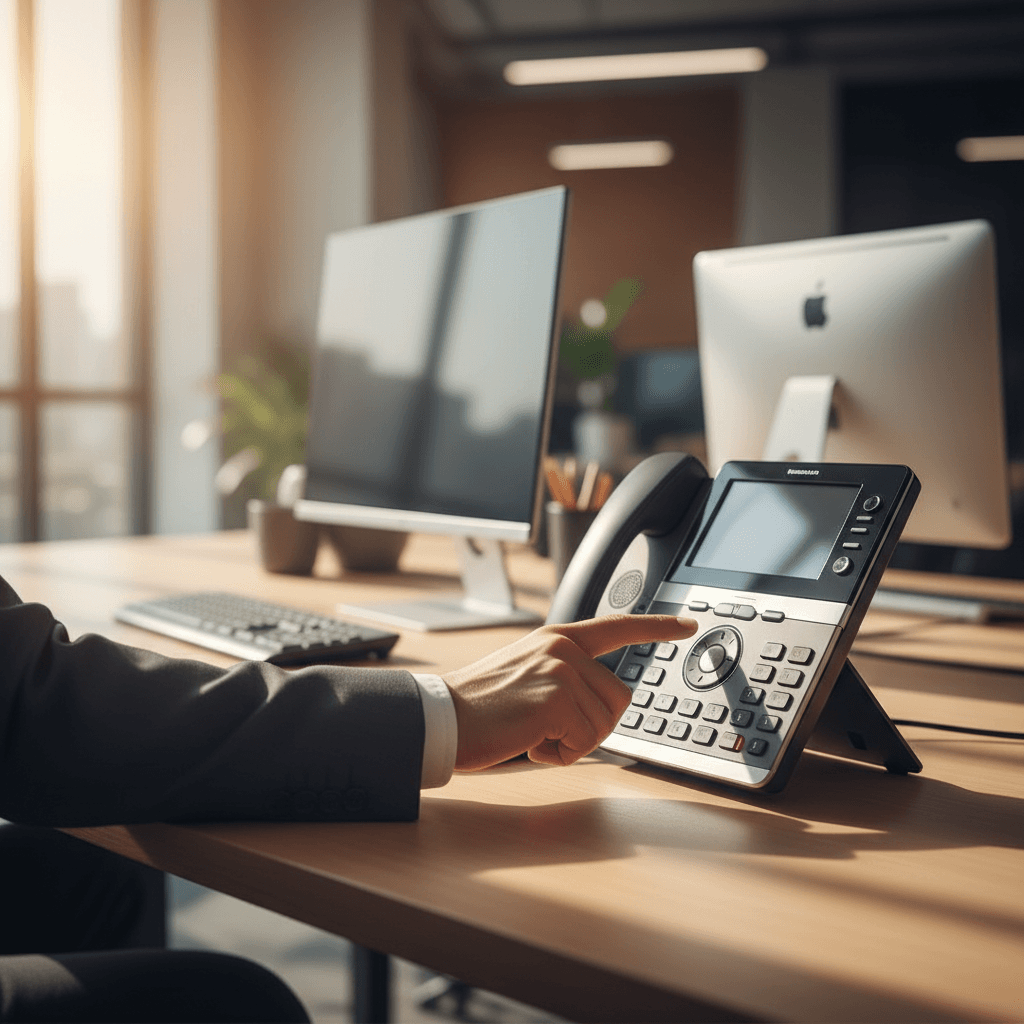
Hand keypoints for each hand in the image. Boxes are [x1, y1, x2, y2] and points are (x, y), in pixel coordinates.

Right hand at [443, 614, 697, 770]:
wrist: (441, 717)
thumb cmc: (479, 706)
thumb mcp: (524, 673)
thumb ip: (562, 674)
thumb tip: (597, 702)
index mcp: (556, 638)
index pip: (616, 626)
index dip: (656, 628)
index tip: (685, 626)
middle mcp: (563, 649)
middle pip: (618, 699)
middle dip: (592, 726)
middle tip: (549, 730)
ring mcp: (561, 672)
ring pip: (602, 726)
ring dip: (570, 743)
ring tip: (530, 732)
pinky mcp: (557, 700)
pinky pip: (584, 744)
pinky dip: (559, 755)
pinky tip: (528, 742)